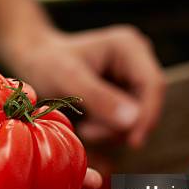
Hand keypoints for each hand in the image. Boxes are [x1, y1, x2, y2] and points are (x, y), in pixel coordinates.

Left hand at [10, 25, 165, 147]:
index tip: (134, 142)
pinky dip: (109, 130)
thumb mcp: (69, 80)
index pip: (153, 84)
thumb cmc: (47, 64)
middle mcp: (137, 59)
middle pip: (147, 103)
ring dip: (113, 131)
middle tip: (89, 132)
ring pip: (138, 116)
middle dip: (123, 125)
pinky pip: (127, 121)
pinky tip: (88, 125)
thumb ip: (100, 99)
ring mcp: (133, 77)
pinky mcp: (126, 94)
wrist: (35, 61)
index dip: (148, 115)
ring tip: (85, 128)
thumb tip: (133, 121)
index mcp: (129, 46)